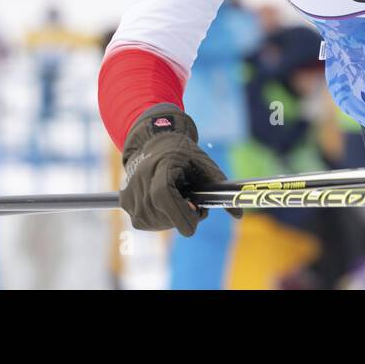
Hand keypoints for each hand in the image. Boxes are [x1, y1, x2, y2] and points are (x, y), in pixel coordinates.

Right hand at [119, 104, 239, 235]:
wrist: (153, 140)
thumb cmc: (181, 152)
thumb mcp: (203, 162)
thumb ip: (219, 186)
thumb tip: (238, 214)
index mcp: (160, 167)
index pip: (164, 197)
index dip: (181, 214)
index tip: (197, 216)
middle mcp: (140, 181)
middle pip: (164, 215)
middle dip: (184, 216)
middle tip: (194, 204)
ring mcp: (130, 194)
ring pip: (156, 223)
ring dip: (172, 217)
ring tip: (178, 198)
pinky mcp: (125, 203)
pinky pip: (147, 222)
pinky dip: (160, 217)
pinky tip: (165, 202)